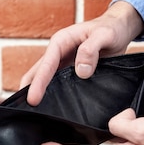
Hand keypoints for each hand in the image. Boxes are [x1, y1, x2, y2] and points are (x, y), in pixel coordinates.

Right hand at [20, 1, 143, 104]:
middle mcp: (59, 53)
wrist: (119, 29)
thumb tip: (80, 71)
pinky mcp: (72, 72)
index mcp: (61, 41)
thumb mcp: (104, 35)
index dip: (38, 83)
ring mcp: (64, 63)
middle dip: (29, 91)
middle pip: (38, 74)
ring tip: (35, 116)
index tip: (33, 100)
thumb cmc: (111, 28)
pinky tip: (56, 110)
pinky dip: (55, 96)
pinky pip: (60, 84)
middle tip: (23, 113)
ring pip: (47, 81)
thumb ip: (91, 50)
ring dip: (42, 94)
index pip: (46, 64)